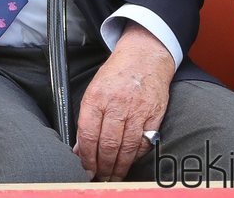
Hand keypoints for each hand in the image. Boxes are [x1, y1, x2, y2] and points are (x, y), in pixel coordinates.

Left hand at [74, 24, 174, 180]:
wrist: (144, 58)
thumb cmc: (116, 74)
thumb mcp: (93, 89)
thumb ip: (87, 118)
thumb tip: (80, 146)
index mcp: (97, 97)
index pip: (88, 133)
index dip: (86, 156)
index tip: (85, 167)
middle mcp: (117, 104)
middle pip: (108, 144)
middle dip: (102, 166)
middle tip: (99, 176)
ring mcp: (137, 111)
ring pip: (126, 147)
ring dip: (119, 166)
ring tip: (113, 175)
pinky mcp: (154, 116)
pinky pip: (143, 143)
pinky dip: (135, 156)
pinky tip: (129, 161)